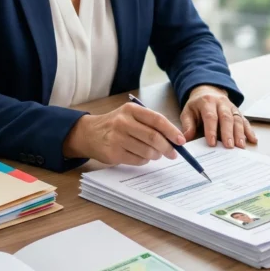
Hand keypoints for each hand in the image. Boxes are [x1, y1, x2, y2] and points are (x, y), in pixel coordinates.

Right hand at [64, 103, 183, 165]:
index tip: (181, 141)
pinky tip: (141, 156)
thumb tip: (174, 138)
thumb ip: (150, 124)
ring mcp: (117, 138)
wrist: (89, 133)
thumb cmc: (116, 124)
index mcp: (131, 110)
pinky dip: (144, 160)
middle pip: (153, 137)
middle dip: (167, 147)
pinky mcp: (113, 153)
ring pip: (147, 151)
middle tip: (173, 153)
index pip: (157, 120)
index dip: (171, 131)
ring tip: (155, 154)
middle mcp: (123, 122)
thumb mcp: (131, 116)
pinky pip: (138, 160)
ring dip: (156, 155)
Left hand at [180, 85, 257, 148]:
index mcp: (207, 102)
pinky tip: (253, 140)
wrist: (208, 91)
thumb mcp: (188, 112)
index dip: (211, 130)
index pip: (210, 116)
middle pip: (226, 117)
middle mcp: (221, 103)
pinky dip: (249, 130)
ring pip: (237, 119)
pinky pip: (245, 120)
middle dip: (228, 132)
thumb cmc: (197, 105)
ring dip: (240, 133)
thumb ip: (188, 125)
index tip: (212, 143)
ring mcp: (231, 107)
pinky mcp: (238, 112)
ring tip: (240, 146)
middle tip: (229, 146)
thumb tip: (185, 139)